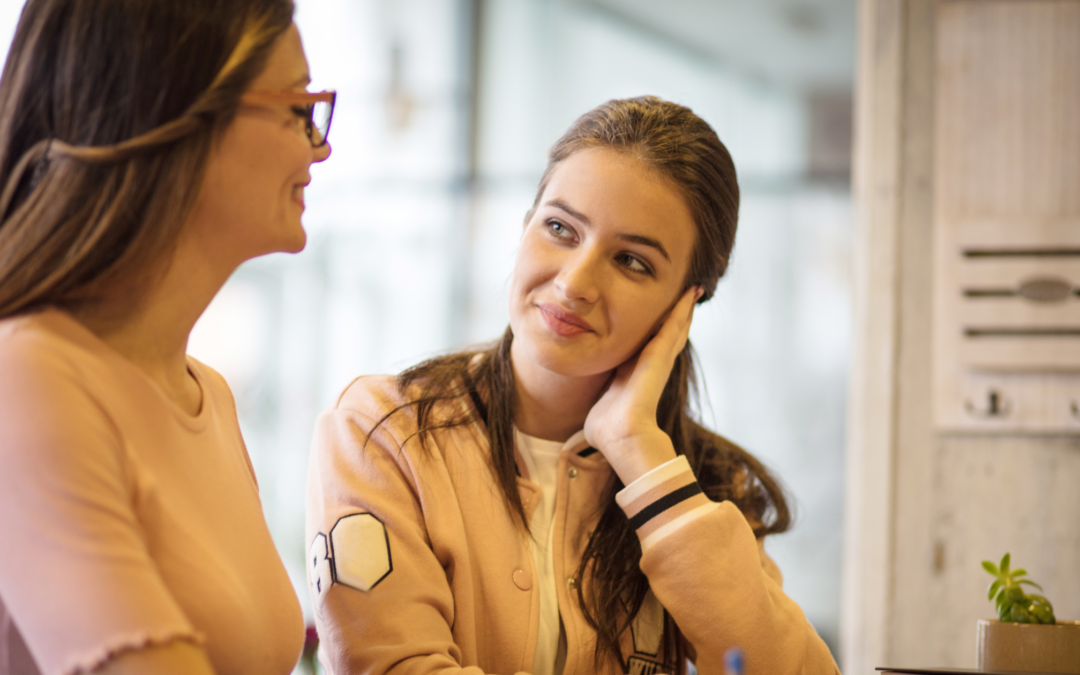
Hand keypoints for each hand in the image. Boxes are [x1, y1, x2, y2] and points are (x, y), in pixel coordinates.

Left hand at [583, 285, 701, 483]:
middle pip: (668, 335)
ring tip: (692, 291)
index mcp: (634, 374)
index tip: (660, 316)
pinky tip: (688, 294)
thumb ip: (598, 399)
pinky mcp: (660, 356)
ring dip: (683, 310)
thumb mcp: (600, 404)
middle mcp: (651, 366)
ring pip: (675, 328)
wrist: (621, 437)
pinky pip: (673, 326)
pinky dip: (681, 310)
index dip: (656, 331)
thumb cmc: (608, 430)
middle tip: (688, 296)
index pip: (647, 347)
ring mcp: (659, 361)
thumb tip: (590, 413)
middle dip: (677, 317)